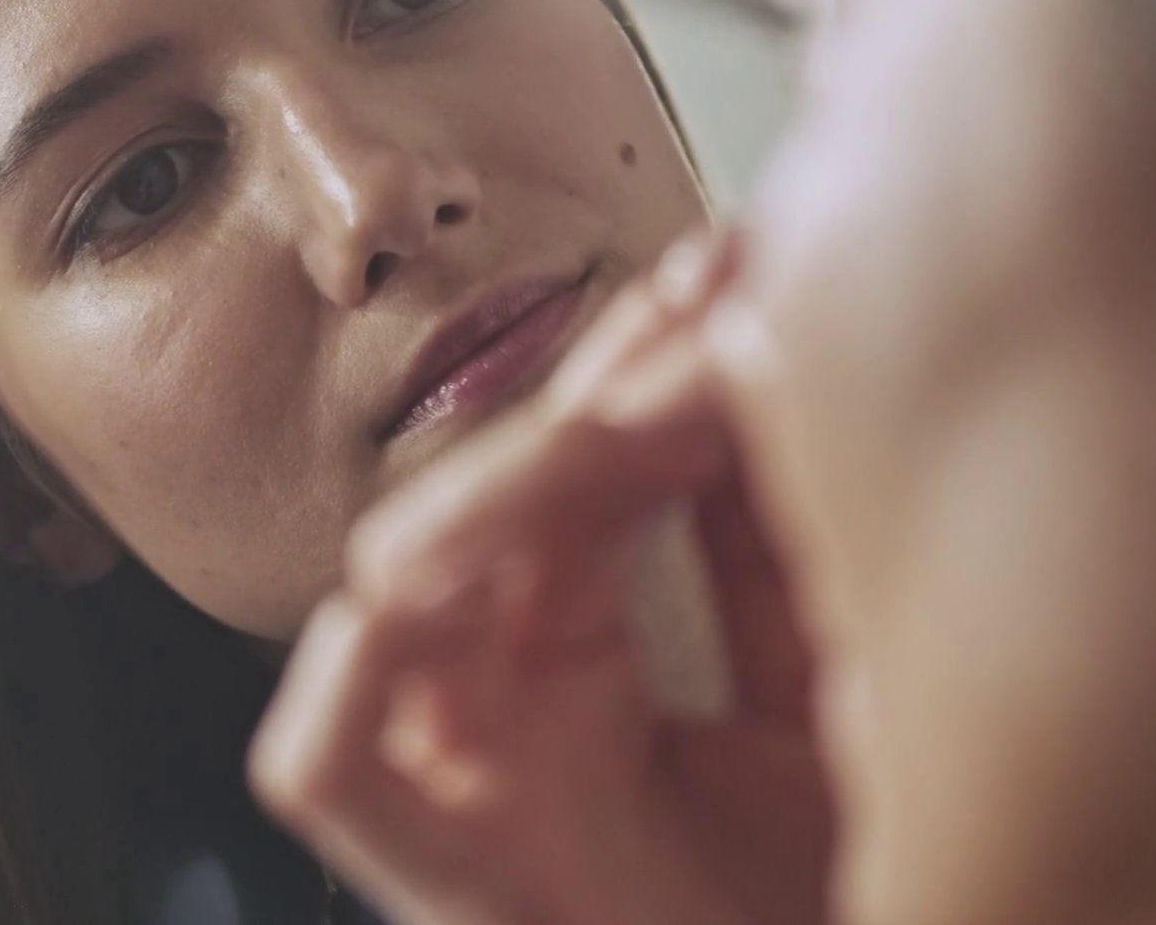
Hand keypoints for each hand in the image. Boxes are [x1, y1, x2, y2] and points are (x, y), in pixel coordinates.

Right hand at [251, 232, 832, 924]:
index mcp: (575, 656)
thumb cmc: (827, 893)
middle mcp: (502, 703)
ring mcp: (464, 784)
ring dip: (487, 495)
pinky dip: (348, 682)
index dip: (636, 378)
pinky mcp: (443, 887)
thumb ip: (771, 554)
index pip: (569, 478)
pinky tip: (454, 578)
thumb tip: (766, 370)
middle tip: (688, 311)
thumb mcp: (828, 695)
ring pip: (395, 599)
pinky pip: (327, 770)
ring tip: (610, 414)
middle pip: (485, 508)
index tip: (724, 290)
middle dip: (583, 401)